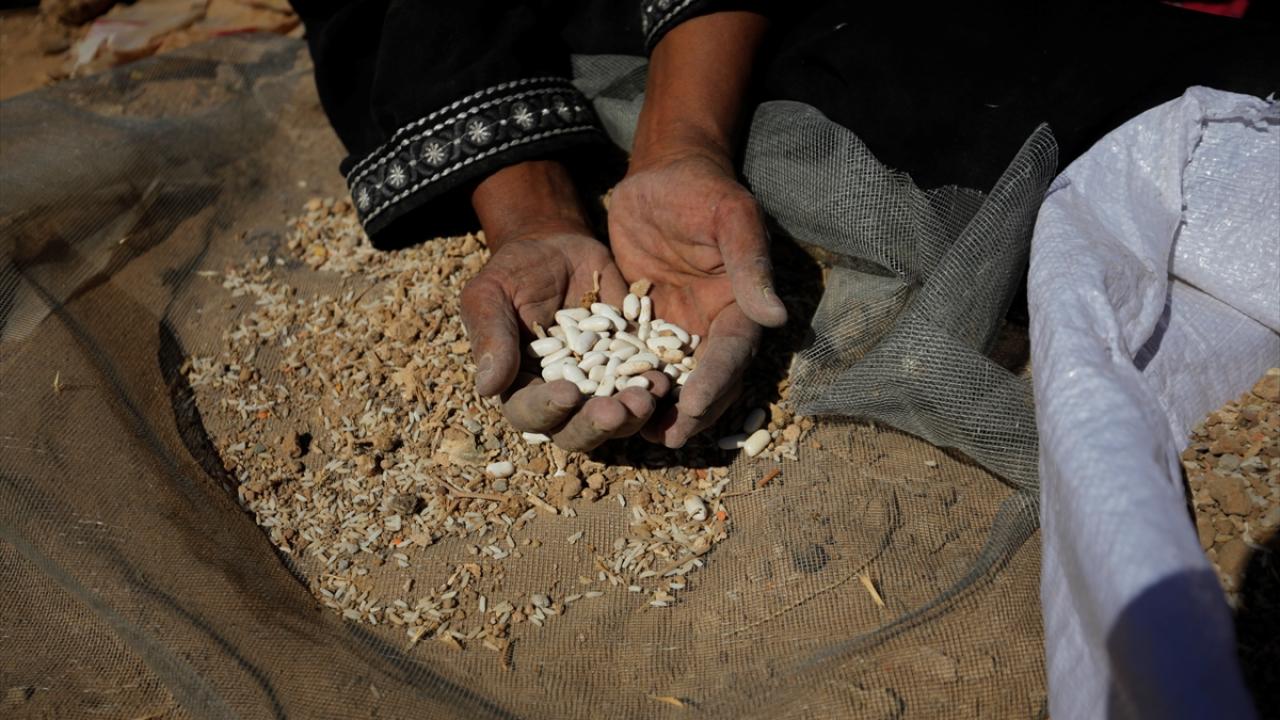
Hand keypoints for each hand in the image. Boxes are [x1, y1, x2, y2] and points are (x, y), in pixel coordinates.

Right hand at [463, 162, 673, 451]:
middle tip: (617, 410)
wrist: (558, 248)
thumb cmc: (514, 272)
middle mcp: (563, 399)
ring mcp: (601, 388)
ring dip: (633, 414)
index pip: (530, 413)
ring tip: (650, 393)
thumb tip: (487, 388)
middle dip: (597, 424)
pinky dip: (656, 389)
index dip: (548, 409)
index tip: (569, 393)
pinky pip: (646, 390)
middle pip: (577, 432)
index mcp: (521, 388)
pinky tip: (665, 375)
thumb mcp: (491, 295)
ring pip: (618, 420)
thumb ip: (491, 338)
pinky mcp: (632, 370)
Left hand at [608, 150, 786, 447]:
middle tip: (666, 439)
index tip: (694, 407)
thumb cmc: (702, 191)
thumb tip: (775, 317)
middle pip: (706, 381)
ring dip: (657, 410)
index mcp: (741, 308)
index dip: (714, 381)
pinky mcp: (645, 328)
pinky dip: (626, 387)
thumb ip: (749, 264)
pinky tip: (604, 406)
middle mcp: (713, 328)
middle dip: (689, 413)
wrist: (662, 178)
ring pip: (672, 382)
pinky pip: (637, 364)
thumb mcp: (730, 219)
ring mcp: (679, 332)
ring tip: (634, 433)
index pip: (731, 353)